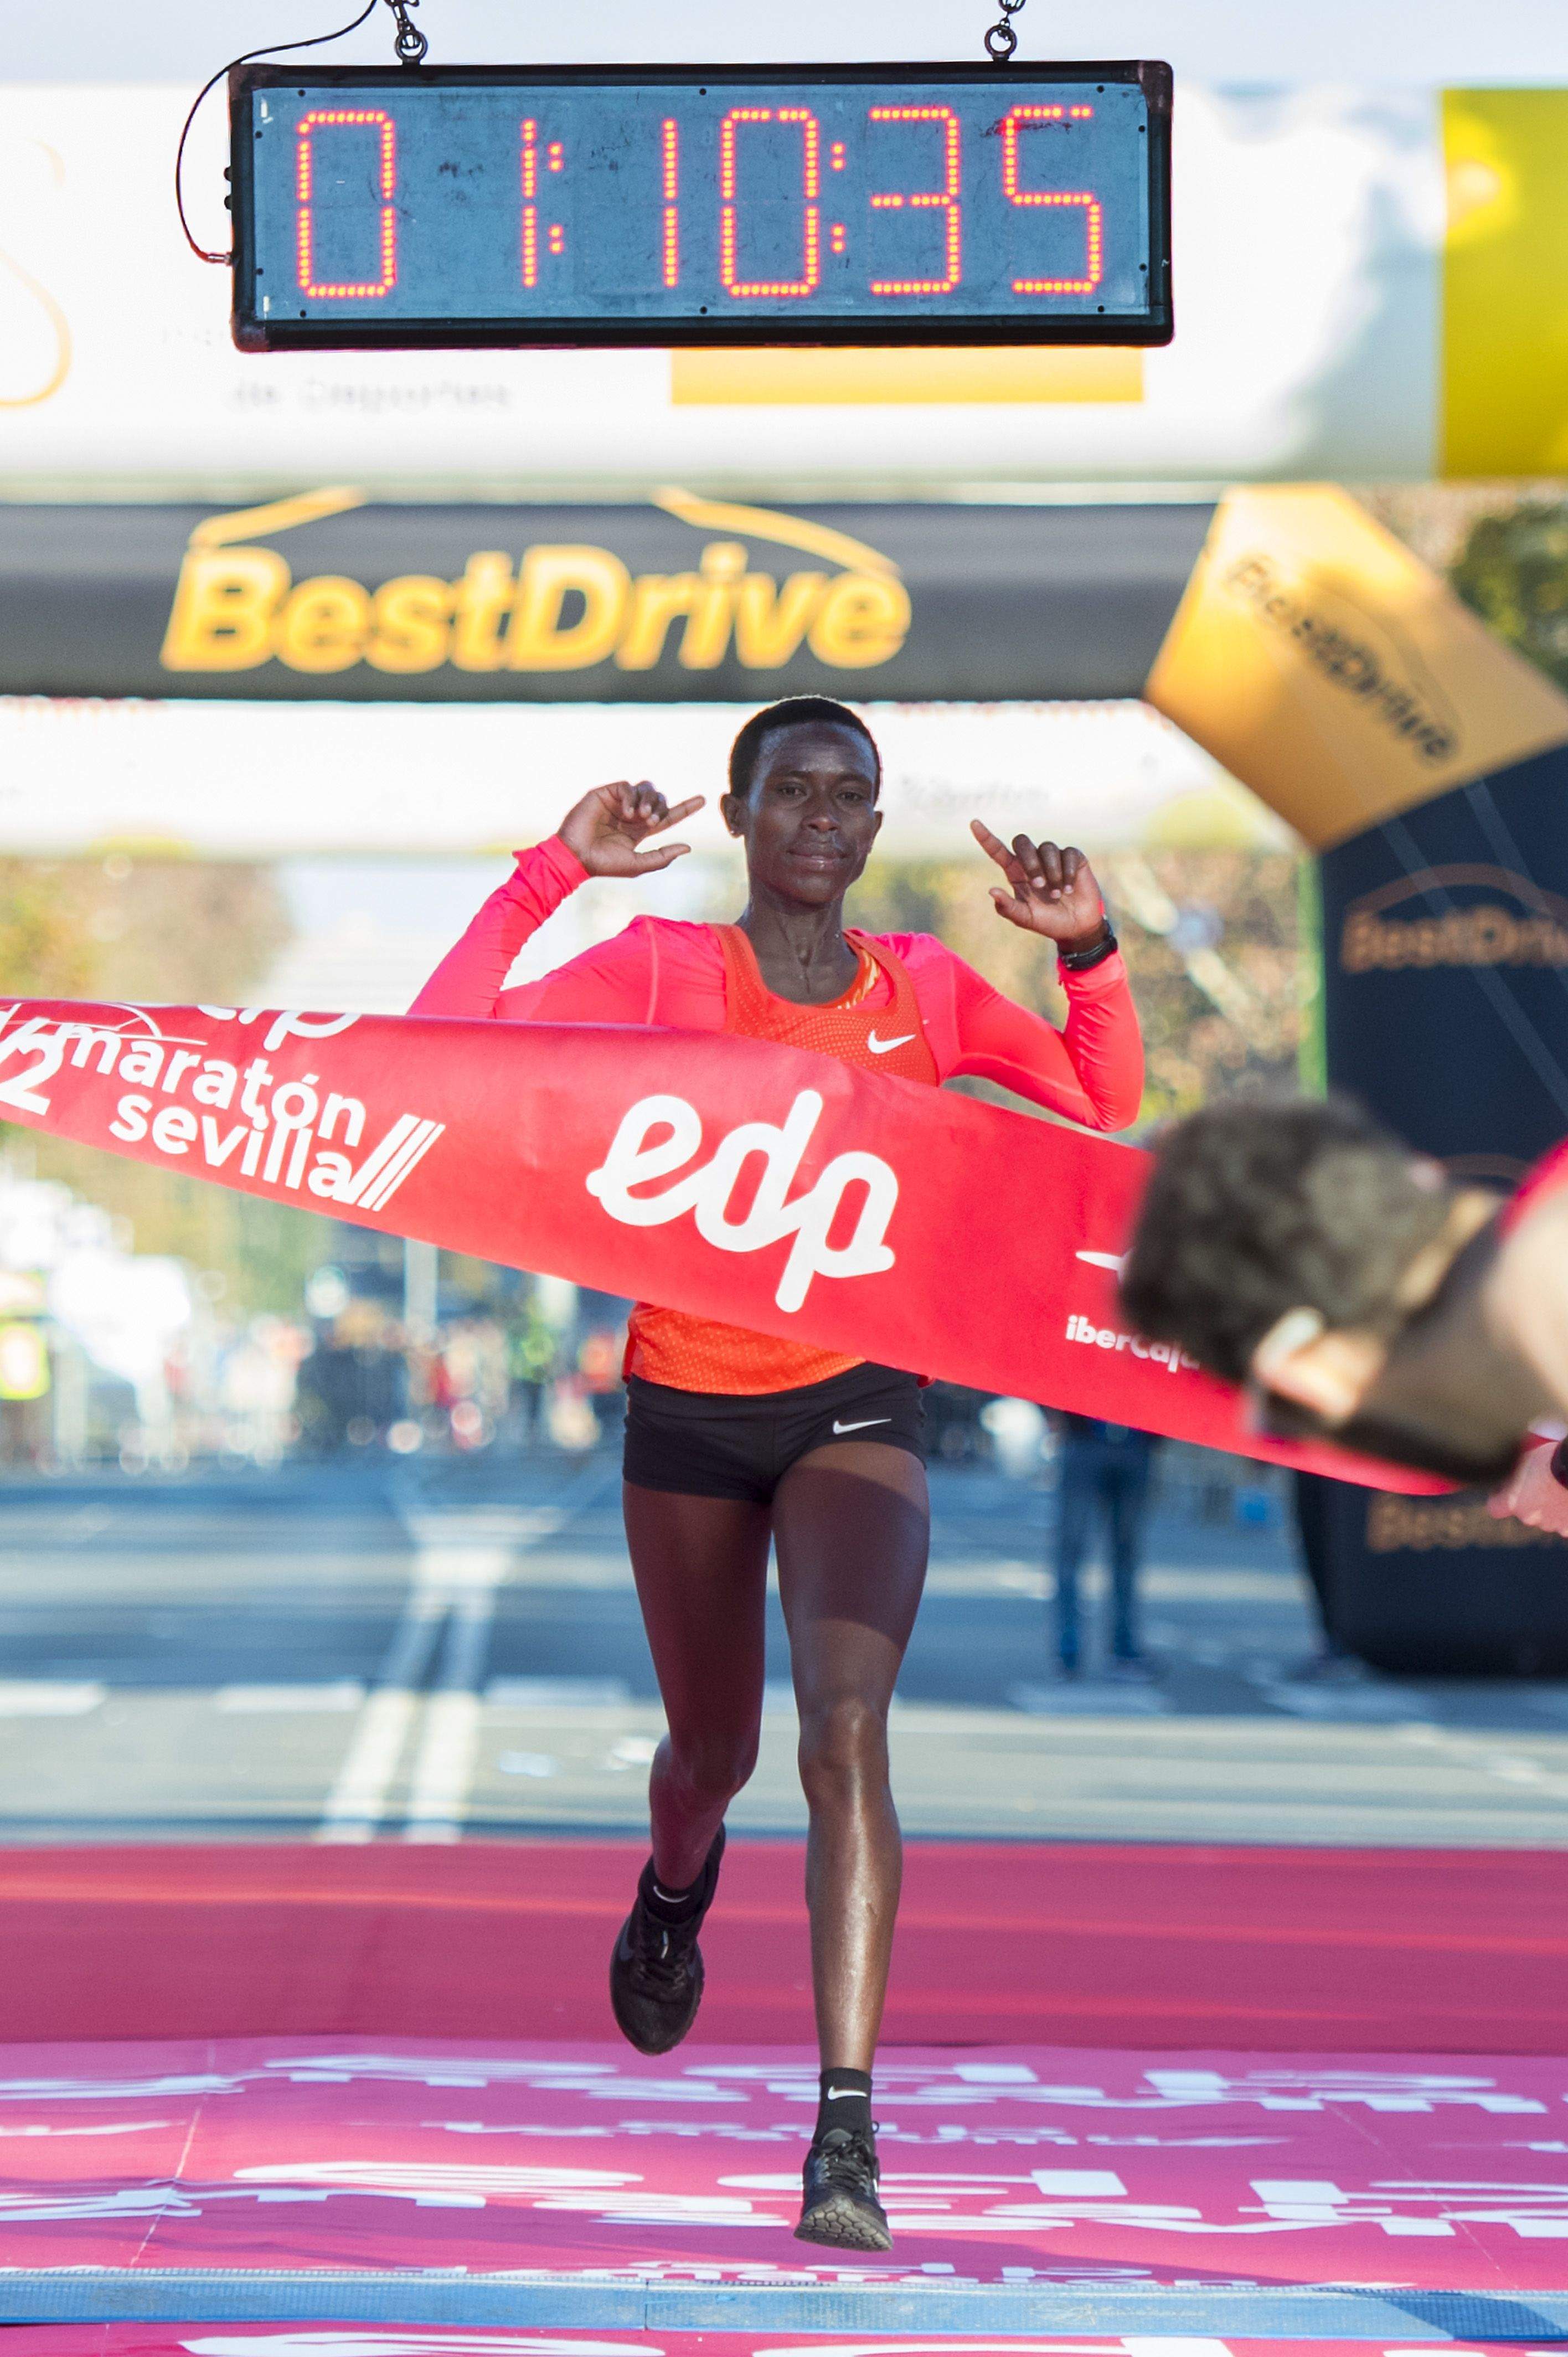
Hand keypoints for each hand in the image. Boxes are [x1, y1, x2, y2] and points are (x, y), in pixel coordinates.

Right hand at [558, 780, 704, 877]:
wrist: (576, 856)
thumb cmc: (604, 864)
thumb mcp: (638, 864)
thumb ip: (663, 856)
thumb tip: (688, 847)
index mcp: (639, 830)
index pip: (667, 816)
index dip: (685, 809)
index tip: (703, 800)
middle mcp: (631, 814)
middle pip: (659, 799)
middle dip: (661, 807)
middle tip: (651, 821)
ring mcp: (618, 803)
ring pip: (646, 789)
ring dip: (648, 801)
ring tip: (641, 817)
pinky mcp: (605, 794)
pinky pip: (627, 787)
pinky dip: (631, 798)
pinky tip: (625, 813)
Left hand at [971, 821, 1107, 949]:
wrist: (1076, 927)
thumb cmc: (1048, 922)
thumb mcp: (1025, 919)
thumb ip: (1008, 908)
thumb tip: (991, 890)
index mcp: (1016, 873)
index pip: (998, 851)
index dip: (986, 837)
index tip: (973, 823)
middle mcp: (1033, 861)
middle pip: (1022, 842)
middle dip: (1029, 860)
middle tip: (1039, 885)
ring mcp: (1053, 858)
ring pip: (1047, 848)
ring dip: (1052, 873)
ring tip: (1058, 895)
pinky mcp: (1074, 858)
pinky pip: (1068, 853)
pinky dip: (1068, 873)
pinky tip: (1069, 889)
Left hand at [1488, 1438, 1567, 1536]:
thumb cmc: (1550, 1459)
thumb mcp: (1523, 1459)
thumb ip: (1512, 1474)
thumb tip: (1506, 1475)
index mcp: (1512, 1501)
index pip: (1494, 1508)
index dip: (1498, 1497)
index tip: (1505, 1488)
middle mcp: (1528, 1517)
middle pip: (1523, 1511)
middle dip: (1528, 1501)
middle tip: (1540, 1483)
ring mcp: (1550, 1524)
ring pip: (1545, 1518)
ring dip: (1549, 1508)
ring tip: (1558, 1487)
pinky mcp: (1567, 1529)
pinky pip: (1564, 1522)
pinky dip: (1565, 1513)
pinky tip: (1567, 1497)